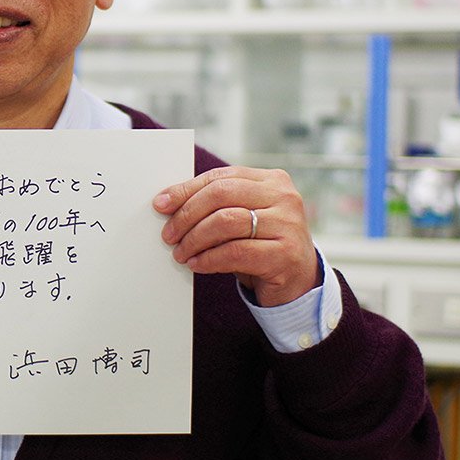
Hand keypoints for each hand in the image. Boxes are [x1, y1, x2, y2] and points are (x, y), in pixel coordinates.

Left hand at [153, 166, 318, 306]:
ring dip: (195, 239)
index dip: (187, 190)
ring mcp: (288, 225)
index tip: (161, 204)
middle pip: (222, 194)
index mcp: (272, 180)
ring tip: (180, 252)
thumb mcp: (242, 219)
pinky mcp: (285, 254)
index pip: (221, 177)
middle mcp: (284, 197)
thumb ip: (217, 206)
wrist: (298, 282)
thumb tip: (167, 203)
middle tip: (168, 234)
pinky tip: (197, 264)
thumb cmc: (261, 246)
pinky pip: (236, 252)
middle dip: (188, 214)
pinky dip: (209, 258)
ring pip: (227, 222)